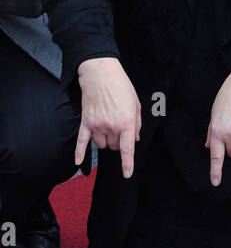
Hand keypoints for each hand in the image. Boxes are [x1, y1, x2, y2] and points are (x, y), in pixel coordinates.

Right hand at [76, 58, 141, 178]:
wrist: (100, 73)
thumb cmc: (121, 87)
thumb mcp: (136, 104)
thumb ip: (137, 124)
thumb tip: (135, 139)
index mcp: (126, 123)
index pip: (127, 149)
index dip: (127, 163)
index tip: (127, 174)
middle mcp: (111, 127)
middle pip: (114, 146)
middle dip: (118, 141)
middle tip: (119, 126)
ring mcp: (97, 125)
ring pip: (101, 145)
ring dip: (106, 141)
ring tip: (108, 126)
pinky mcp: (86, 122)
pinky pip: (81, 141)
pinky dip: (79, 152)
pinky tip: (77, 162)